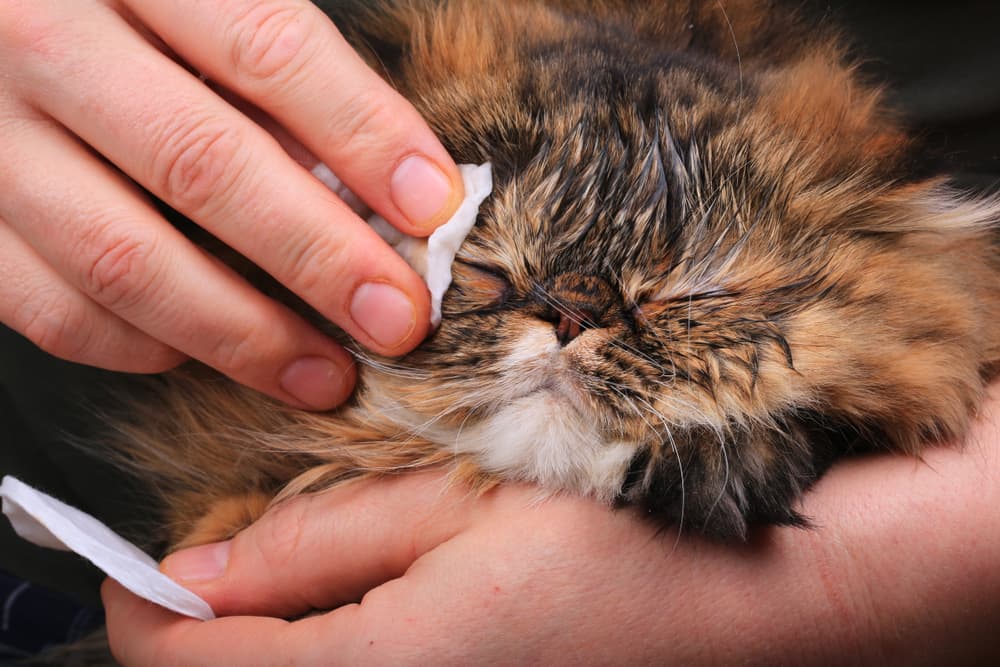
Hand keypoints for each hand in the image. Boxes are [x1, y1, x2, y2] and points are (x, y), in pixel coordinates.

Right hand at [0, 0, 462, 408]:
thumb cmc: (116, 10)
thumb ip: (268, 70)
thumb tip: (376, 183)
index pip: (268, 48)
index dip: (364, 134)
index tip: (432, 207)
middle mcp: (40, 39)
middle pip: (202, 164)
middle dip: (318, 257)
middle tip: (396, 319)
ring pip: (123, 257)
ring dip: (242, 332)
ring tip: (324, 373)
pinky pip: (52, 307)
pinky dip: (142, 345)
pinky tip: (207, 350)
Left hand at [103, 384, 999, 665]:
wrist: (740, 596)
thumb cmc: (613, 532)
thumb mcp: (451, 505)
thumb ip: (314, 544)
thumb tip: (196, 574)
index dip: (145, 610)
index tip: (144, 563)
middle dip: (208, 632)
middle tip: (234, 556)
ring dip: (270, 642)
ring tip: (309, 570)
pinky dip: (333, 650)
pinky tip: (370, 604)